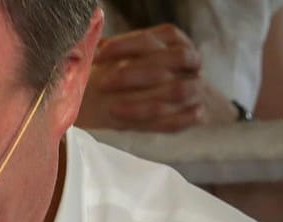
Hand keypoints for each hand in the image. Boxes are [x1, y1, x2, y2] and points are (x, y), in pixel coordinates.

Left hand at [78, 25, 232, 132]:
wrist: (158, 101)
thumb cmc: (131, 76)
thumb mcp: (123, 60)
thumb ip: (110, 53)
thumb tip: (86, 49)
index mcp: (174, 40)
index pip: (153, 39)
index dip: (124, 46)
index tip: (98, 56)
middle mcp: (191, 60)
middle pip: (174, 59)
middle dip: (136, 73)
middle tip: (104, 84)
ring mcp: (197, 86)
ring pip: (178, 90)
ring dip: (143, 101)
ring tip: (112, 109)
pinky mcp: (196, 113)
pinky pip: (180, 119)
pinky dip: (154, 121)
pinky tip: (127, 123)